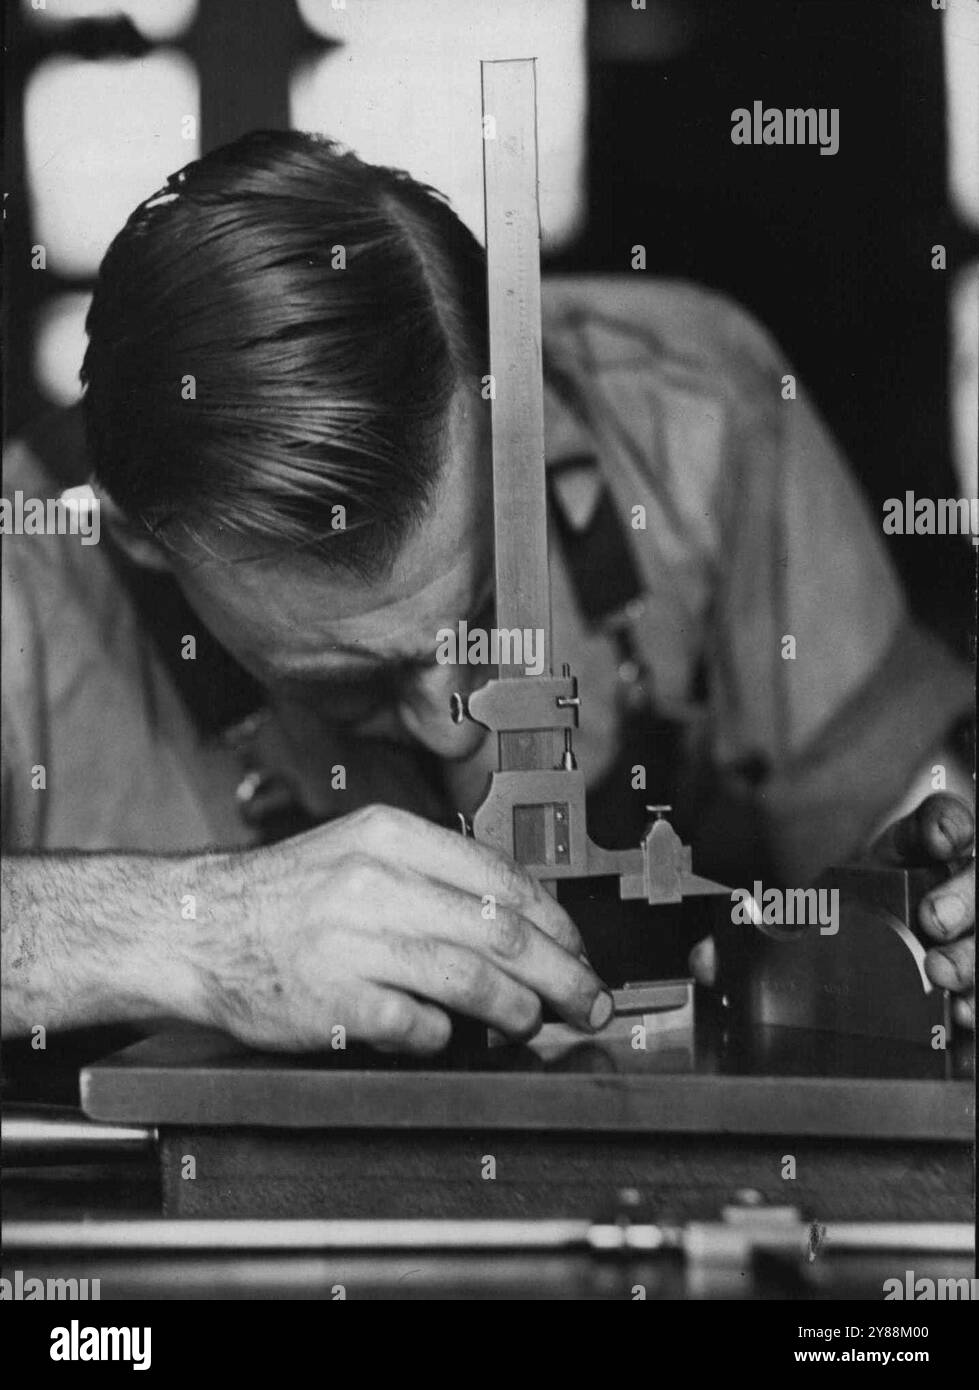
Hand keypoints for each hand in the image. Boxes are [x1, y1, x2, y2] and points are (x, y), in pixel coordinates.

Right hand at [199, 804, 611, 1052]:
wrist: (197, 926)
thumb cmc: (288, 894)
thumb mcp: (360, 851)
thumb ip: (434, 876)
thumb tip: (522, 924)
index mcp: (391, 836)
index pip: (502, 879)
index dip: (555, 923)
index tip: (580, 950)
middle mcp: (374, 881)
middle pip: (501, 932)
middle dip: (562, 974)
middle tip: (589, 1001)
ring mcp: (351, 940)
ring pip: (471, 980)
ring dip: (518, 1011)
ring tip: (534, 1024)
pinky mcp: (332, 1000)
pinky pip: (416, 1025)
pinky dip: (445, 1036)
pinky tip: (451, 1036)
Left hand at [688, 793, 974, 1031]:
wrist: (870, 994)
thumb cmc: (840, 936)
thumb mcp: (799, 924)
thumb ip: (752, 937)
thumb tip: (704, 960)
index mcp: (903, 861)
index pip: (935, 826)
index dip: (944, 826)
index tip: (941, 838)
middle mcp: (944, 890)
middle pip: (971, 878)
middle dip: (963, 894)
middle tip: (934, 917)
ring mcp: (965, 932)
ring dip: (973, 950)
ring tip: (944, 971)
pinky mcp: (968, 976)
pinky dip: (976, 1001)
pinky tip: (963, 1013)